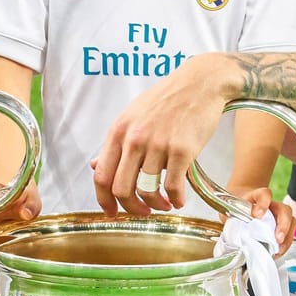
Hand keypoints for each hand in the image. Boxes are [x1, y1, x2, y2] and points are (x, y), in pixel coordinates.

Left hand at [91, 54, 239, 214]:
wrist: (200, 83)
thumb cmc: (167, 99)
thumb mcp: (132, 115)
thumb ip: (115, 143)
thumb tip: (95, 166)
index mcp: (118, 131)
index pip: (101, 175)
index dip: (104, 200)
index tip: (112, 212)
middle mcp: (134, 139)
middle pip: (121, 189)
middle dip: (131, 209)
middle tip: (142, 213)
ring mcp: (158, 144)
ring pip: (147, 190)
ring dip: (156, 205)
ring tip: (164, 205)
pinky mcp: (182, 149)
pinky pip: (173, 186)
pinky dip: (176, 199)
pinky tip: (179, 199)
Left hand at [233, 187, 295, 255]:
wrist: (239, 205)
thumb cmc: (237, 207)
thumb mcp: (230, 209)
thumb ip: (232, 216)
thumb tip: (233, 231)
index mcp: (257, 197)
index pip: (264, 194)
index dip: (263, 203)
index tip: (257, 215)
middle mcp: (271, 205)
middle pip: (284, 209)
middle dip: (284, 225)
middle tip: (277, 238)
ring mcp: (278, 215)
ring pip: (291, 221)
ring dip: (287, 237)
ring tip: (279, 249)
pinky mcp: (280, 226)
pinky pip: (289, 234)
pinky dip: (285, 244)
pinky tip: (277, 251)